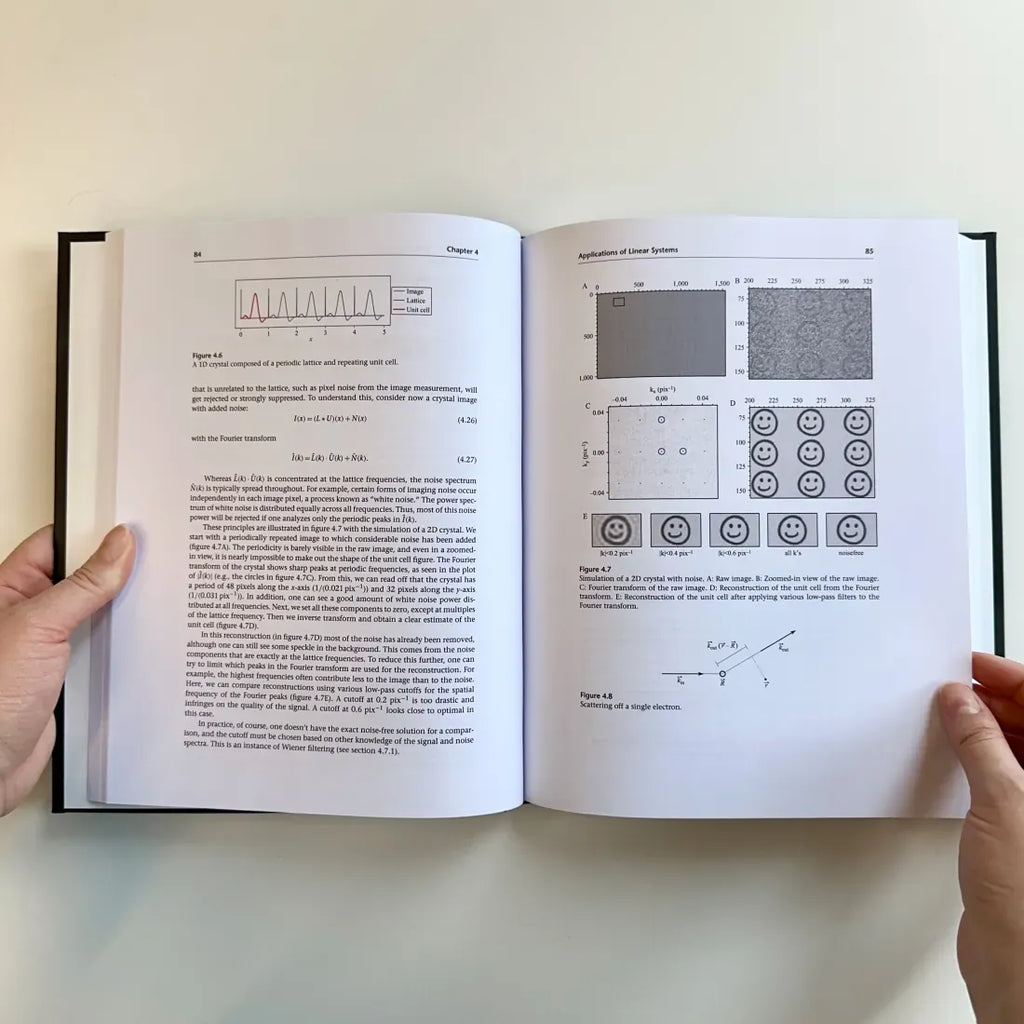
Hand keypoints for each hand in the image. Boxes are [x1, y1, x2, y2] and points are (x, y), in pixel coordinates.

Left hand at [0, 524, 134, 814]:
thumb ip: (84, 585)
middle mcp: (28, 614)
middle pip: (83, 578)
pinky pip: (103, 651)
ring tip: (159, 598)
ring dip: (123, 613)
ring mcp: (49, 646)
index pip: (58, 542)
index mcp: (9, 589)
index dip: (95, 532)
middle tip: (158, 560)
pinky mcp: (67, 677)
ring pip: (97, 615)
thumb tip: (119, 545)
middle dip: (119, 572)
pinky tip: (145, 643)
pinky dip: (124, 648)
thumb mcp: (39, 626)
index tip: (136, 526)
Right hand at [938, 653, 1023, 1023]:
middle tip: (952, 689)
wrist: (1018, 964)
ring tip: (948, 716)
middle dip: (994, 701)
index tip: (972, 665)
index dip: (1011, 678)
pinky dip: (976, 760)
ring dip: (983, 730)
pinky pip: (999, 777)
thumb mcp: (1003, 800)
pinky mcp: (1019, 831)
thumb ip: (980, 742)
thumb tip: (962, 703)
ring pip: (1017, 750)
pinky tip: (953, 755)